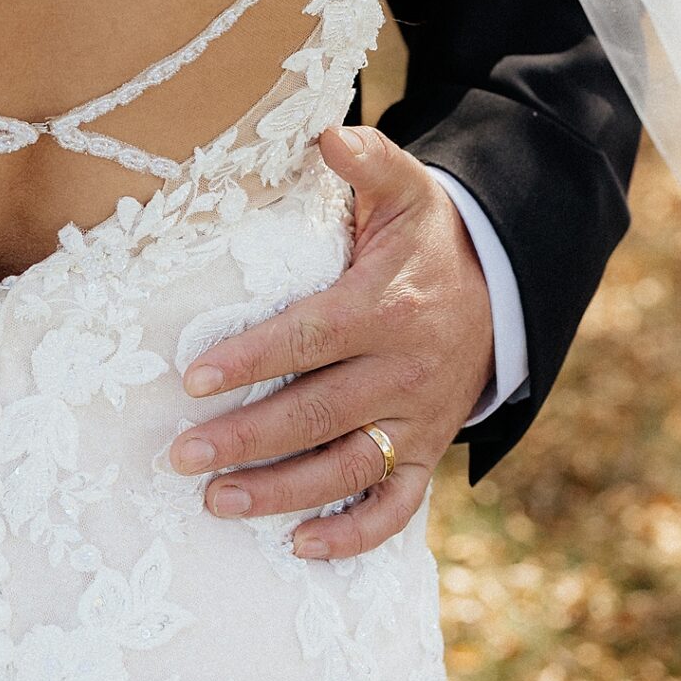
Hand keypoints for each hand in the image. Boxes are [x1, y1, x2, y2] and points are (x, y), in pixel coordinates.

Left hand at [167, 126, 494, 558]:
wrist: (501, 285)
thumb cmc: (426, 233)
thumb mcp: (406, 186)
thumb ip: (366, 158)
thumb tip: (324, 133)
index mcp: (389, 306)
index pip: (310, 338)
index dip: (252, 358)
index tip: (192, 377)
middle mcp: (407, 371)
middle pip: (318, 414)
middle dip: (247, 439)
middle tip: (180, 455)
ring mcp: (420, 419)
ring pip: (349, 469)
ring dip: (282, 493)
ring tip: (215, 501)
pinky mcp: (429, 452)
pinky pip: (397, 507)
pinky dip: (354, 536)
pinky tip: (299, 546)